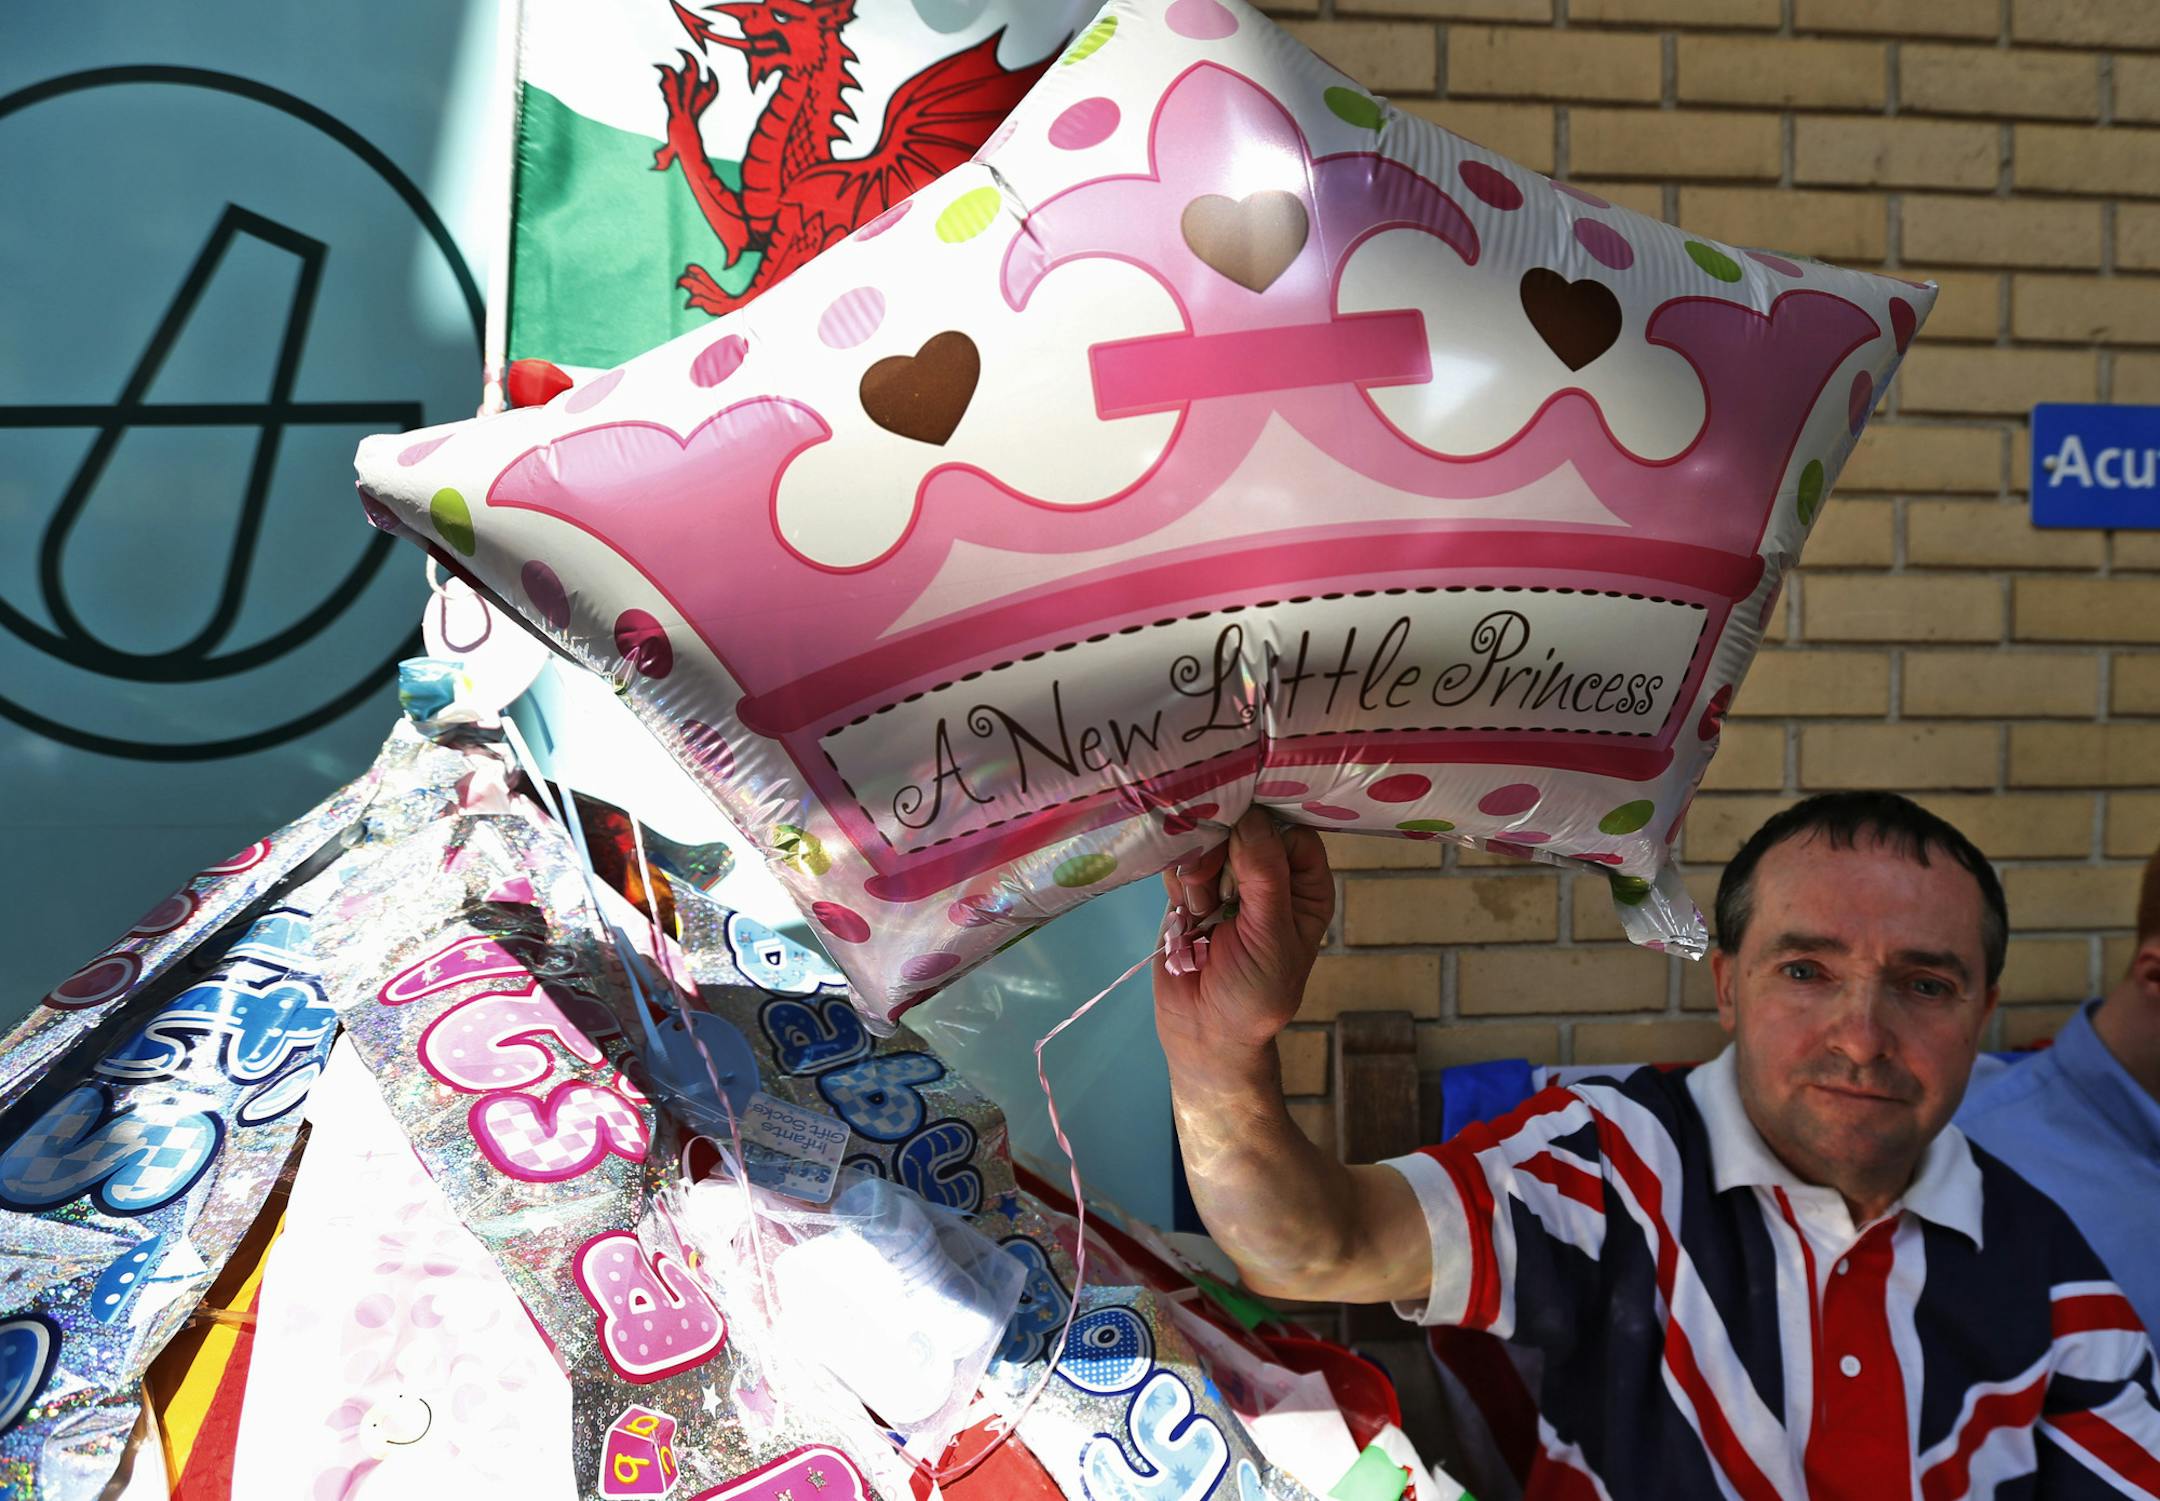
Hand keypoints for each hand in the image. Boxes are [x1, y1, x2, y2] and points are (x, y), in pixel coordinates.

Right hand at [1154, 809, 1334, 1061]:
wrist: (1203, 1031)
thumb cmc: (1254, 992)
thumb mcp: (1270, 936)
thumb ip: (1264, 875)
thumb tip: (1251, 816)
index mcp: (1304, 886)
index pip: (1291, 832)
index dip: (1266, 834)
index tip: (1244, 853)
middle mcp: (1268, 876)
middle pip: (1244, 828)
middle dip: (1224, 854)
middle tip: (1216, 892)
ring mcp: (1226, 881)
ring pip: (1207, 840)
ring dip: (1198, 874)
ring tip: (1200, 913)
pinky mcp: (1189, 890)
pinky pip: (1179, 860)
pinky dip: (1177, 882)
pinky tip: (1185, 915)